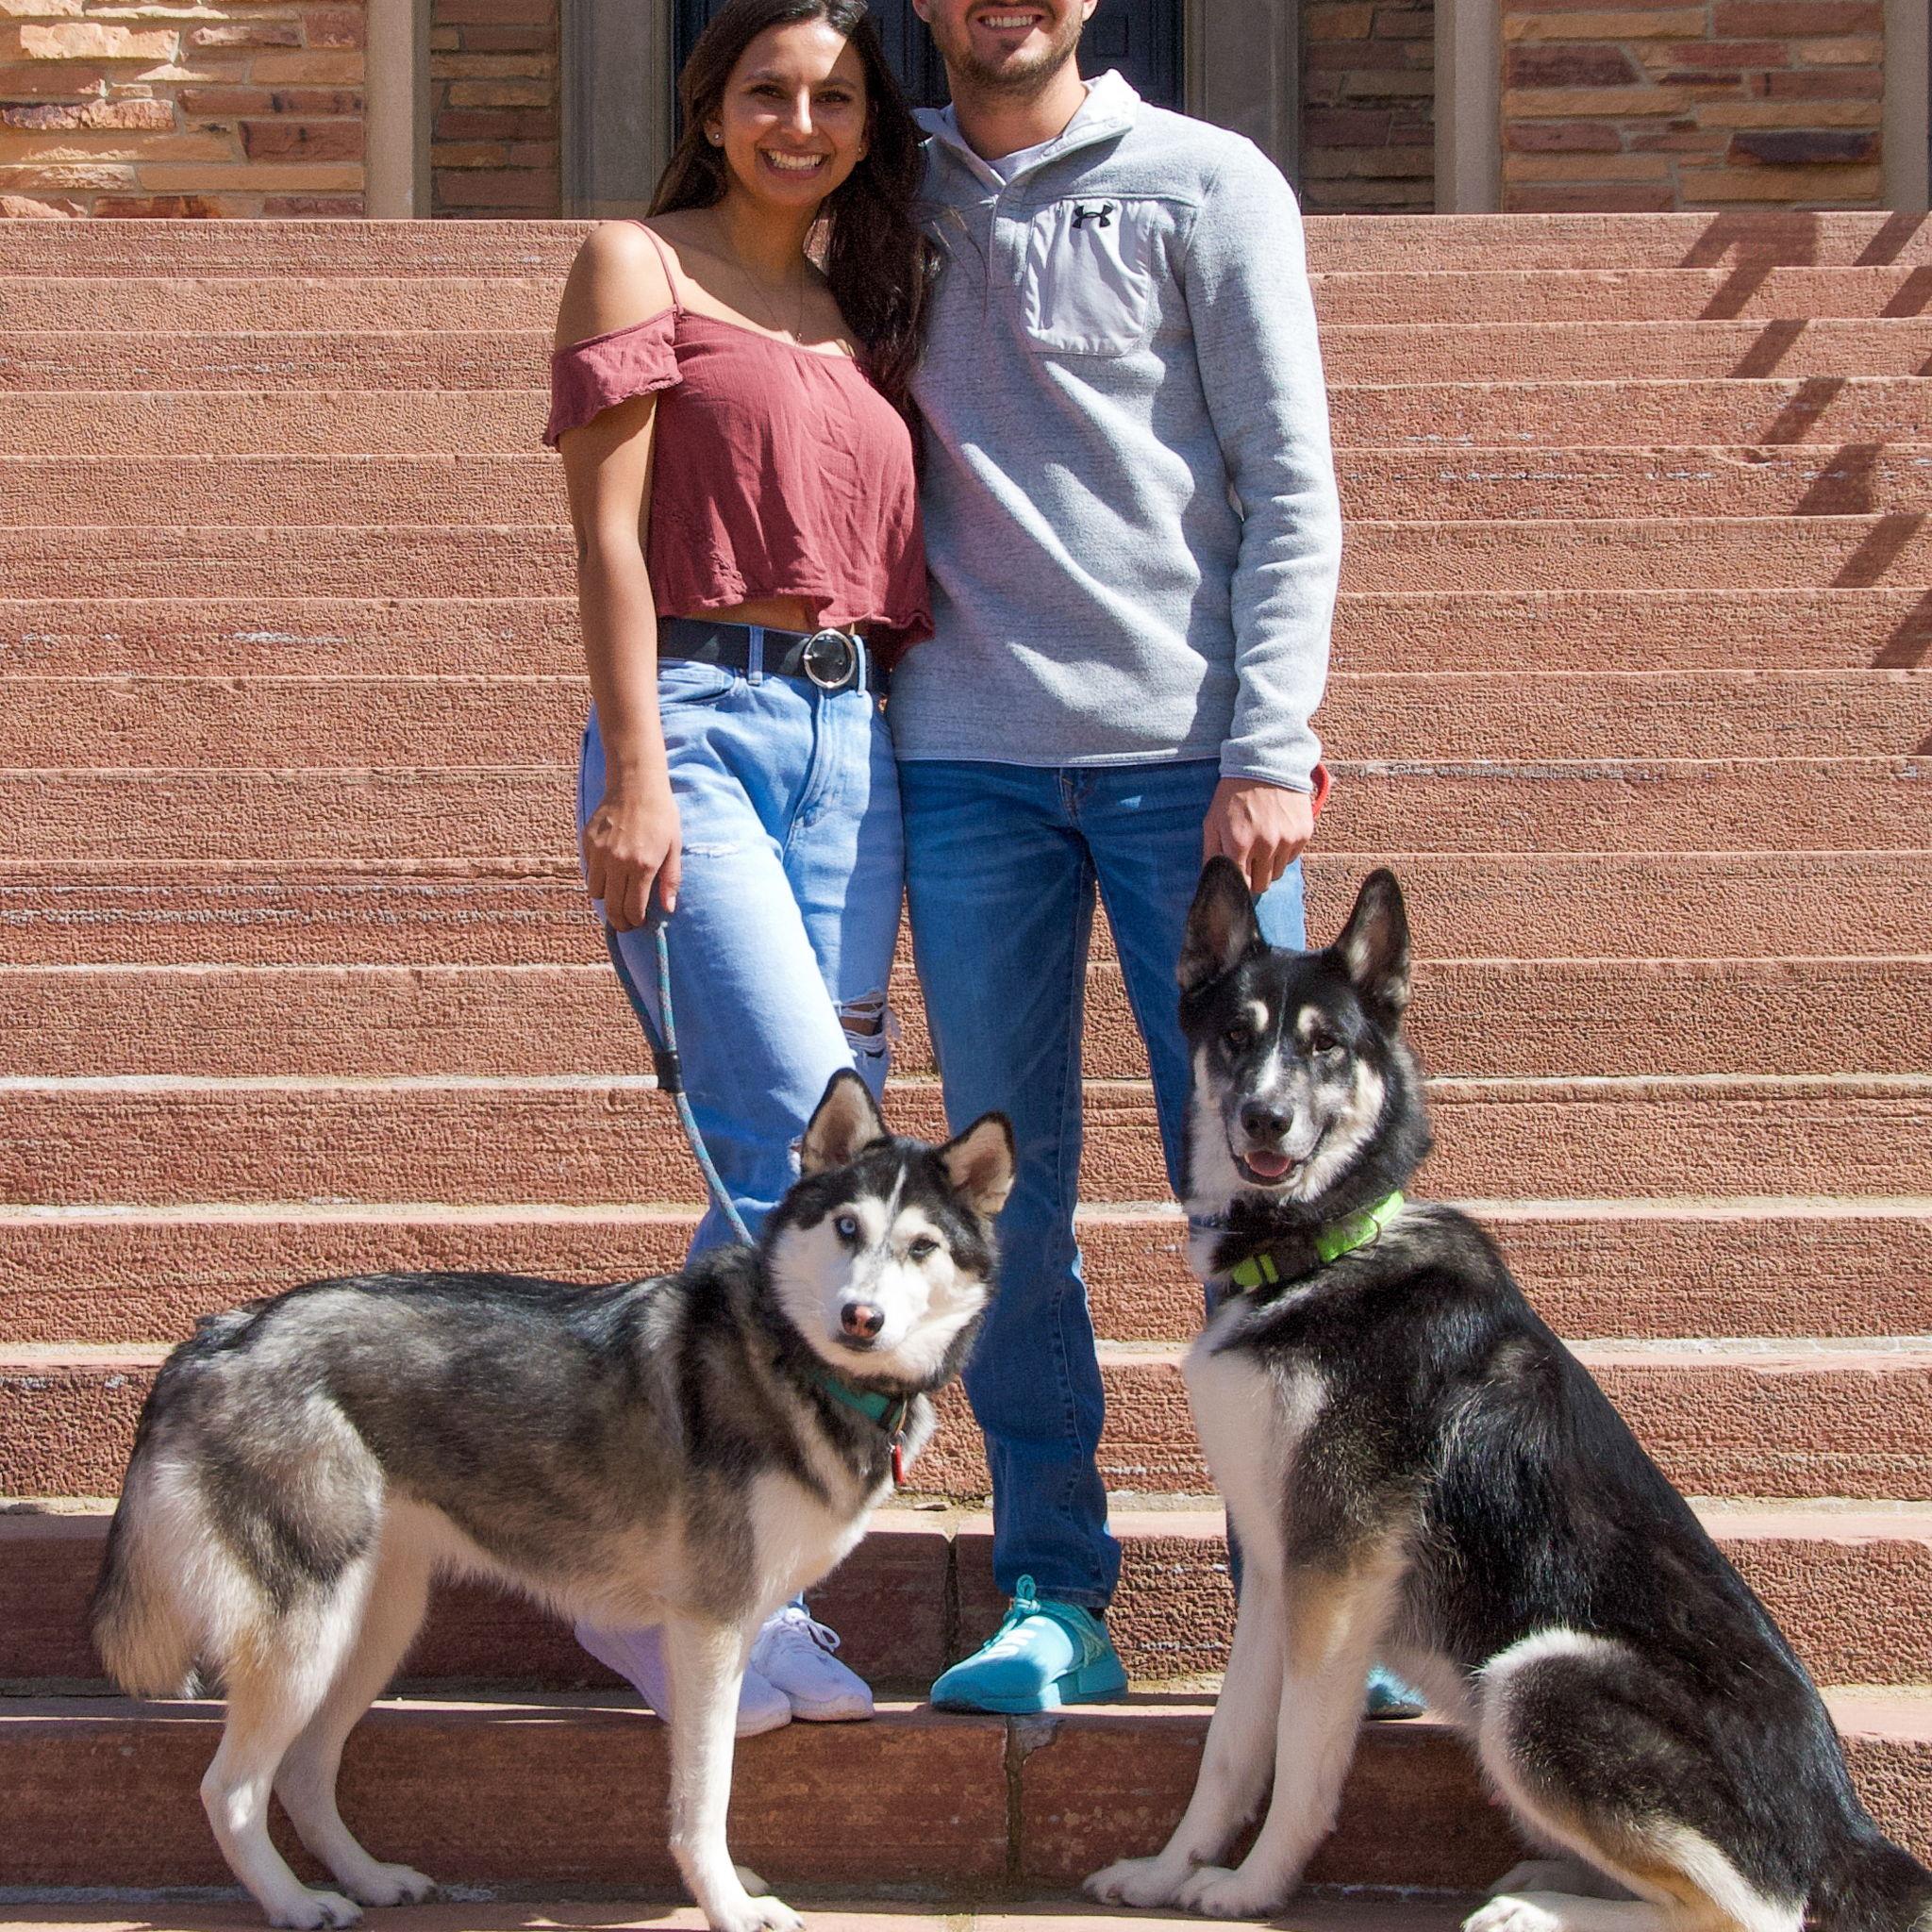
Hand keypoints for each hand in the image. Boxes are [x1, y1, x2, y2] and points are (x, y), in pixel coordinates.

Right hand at [582, 780, 680, 930]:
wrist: (636, 784)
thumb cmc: (661, 816)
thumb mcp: (674, 847)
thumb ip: (670, 880)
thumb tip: (668, 908)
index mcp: (642, 865)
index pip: (632, 908)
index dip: (635, 921)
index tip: (638, 923)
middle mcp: (617, 862)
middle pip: (611, 906)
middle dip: (619, 920)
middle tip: (625, 923)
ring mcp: (599, 852)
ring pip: (595, 891)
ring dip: (607, 897)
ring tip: (618, 893)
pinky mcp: (587, 842)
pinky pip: (588, 871)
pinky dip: (597, 877)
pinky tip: (610, 872)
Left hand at [1203, 777, 1313, 894]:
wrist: (1266, 764)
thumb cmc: (1233, 795)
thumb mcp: (1212, 821)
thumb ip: (1211, 853)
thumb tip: (1211, 880)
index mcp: (1239, 844)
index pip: (1241, 885)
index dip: (1238, 885)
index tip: (1236, 878)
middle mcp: (1265, 845)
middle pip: (1262, 884)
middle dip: (1253, 877)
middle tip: (1249, 861)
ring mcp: (1287, 840)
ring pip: (1278, 873)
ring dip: (1269, 865)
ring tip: (1262, 844)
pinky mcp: (1303, 833)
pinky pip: (1293, 858)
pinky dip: (1284, 852)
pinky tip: (1276, 833)